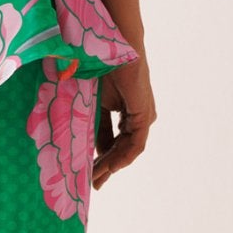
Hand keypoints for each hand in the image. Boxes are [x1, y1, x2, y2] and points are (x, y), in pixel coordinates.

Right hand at [93, 53, 154, 190]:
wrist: (112, 48)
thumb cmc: (101, 68)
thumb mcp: (94, 104)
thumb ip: (96, 126)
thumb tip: (93, 150)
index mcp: (126, 113)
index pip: (114, 142)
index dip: (101, 158)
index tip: (88, 173)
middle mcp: (137, 117)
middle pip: (121, 149)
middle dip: (106, 167)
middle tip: (92, 184)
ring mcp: (142, 117)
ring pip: (128, 150)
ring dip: (112, 165)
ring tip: (96, 179)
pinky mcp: (144, 116)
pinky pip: (136, 144)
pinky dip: (123, 157)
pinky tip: (111, 167)